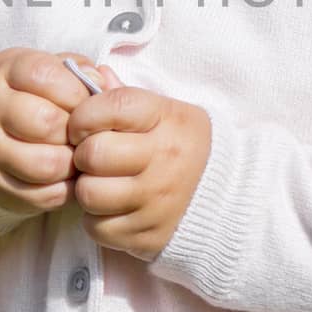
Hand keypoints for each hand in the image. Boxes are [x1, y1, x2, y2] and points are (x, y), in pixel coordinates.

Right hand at [0, 49, 107, 217]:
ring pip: (46, 164)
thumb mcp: (52, 72)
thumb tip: (101, 84)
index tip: (84, 101)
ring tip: (79, 154)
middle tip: (84, 133)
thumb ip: (80, 73)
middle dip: (76, 131)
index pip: (43, 75)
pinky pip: (44, 196)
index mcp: (4, 71)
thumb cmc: (36, 95)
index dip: (75, 90)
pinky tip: (69, 175)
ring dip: (73, 163)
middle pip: (45, 122)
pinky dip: (67, 189)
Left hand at [67, 66, 211, 260]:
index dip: (84, 115)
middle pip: (94, 154)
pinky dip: (98, 220)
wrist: (229, 194)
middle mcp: (165, 160)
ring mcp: (158, 201)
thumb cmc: (182, 145)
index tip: (83, 124)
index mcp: (167, 119)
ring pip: (89, 194)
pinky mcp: (150, 235)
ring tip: (103, 183)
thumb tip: (88, 76)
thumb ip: (124, 97)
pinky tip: (113, 208)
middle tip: (92, 157)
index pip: (112, 106)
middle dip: (83, 155)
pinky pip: (98, 228)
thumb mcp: (164, 112)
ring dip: (87, 189)